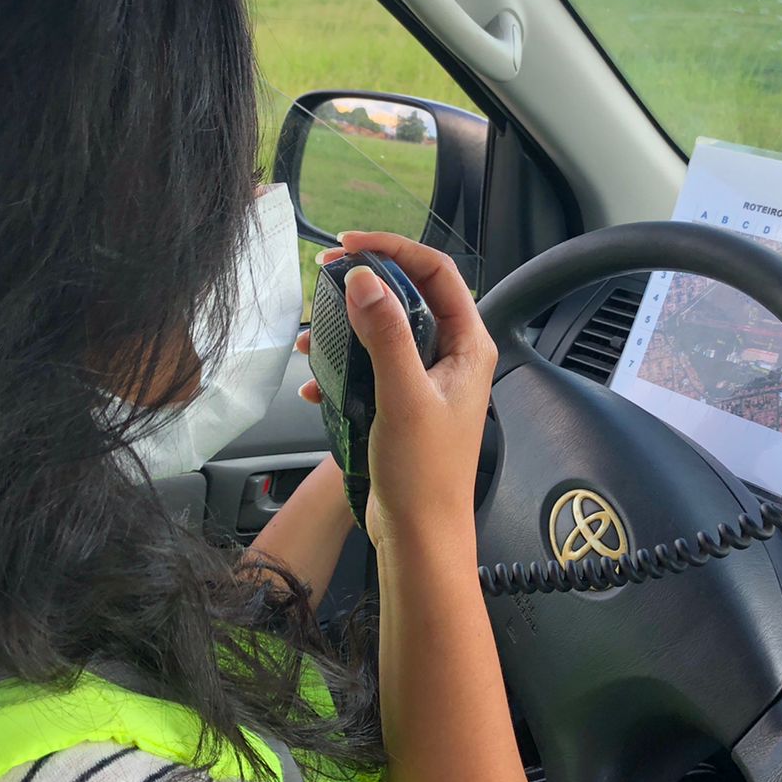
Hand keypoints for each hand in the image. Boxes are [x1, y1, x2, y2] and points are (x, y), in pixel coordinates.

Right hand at [295, 232, 493, 551]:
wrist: (419, 537)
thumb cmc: (425, 476)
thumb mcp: (401, 396)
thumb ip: (386, 334)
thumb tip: (365, 280)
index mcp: (469, 346)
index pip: (437, 272)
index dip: (394, 248)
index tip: (351, 244)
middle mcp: (453, 357)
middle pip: (409, 294)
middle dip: (365, 284)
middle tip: (326, 275)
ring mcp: (427, 380)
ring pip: (385, 330)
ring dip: (347, 327)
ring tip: (312, 336)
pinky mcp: (402, 402)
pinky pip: (370, 366)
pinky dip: (342, 366)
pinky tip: (313, 383)